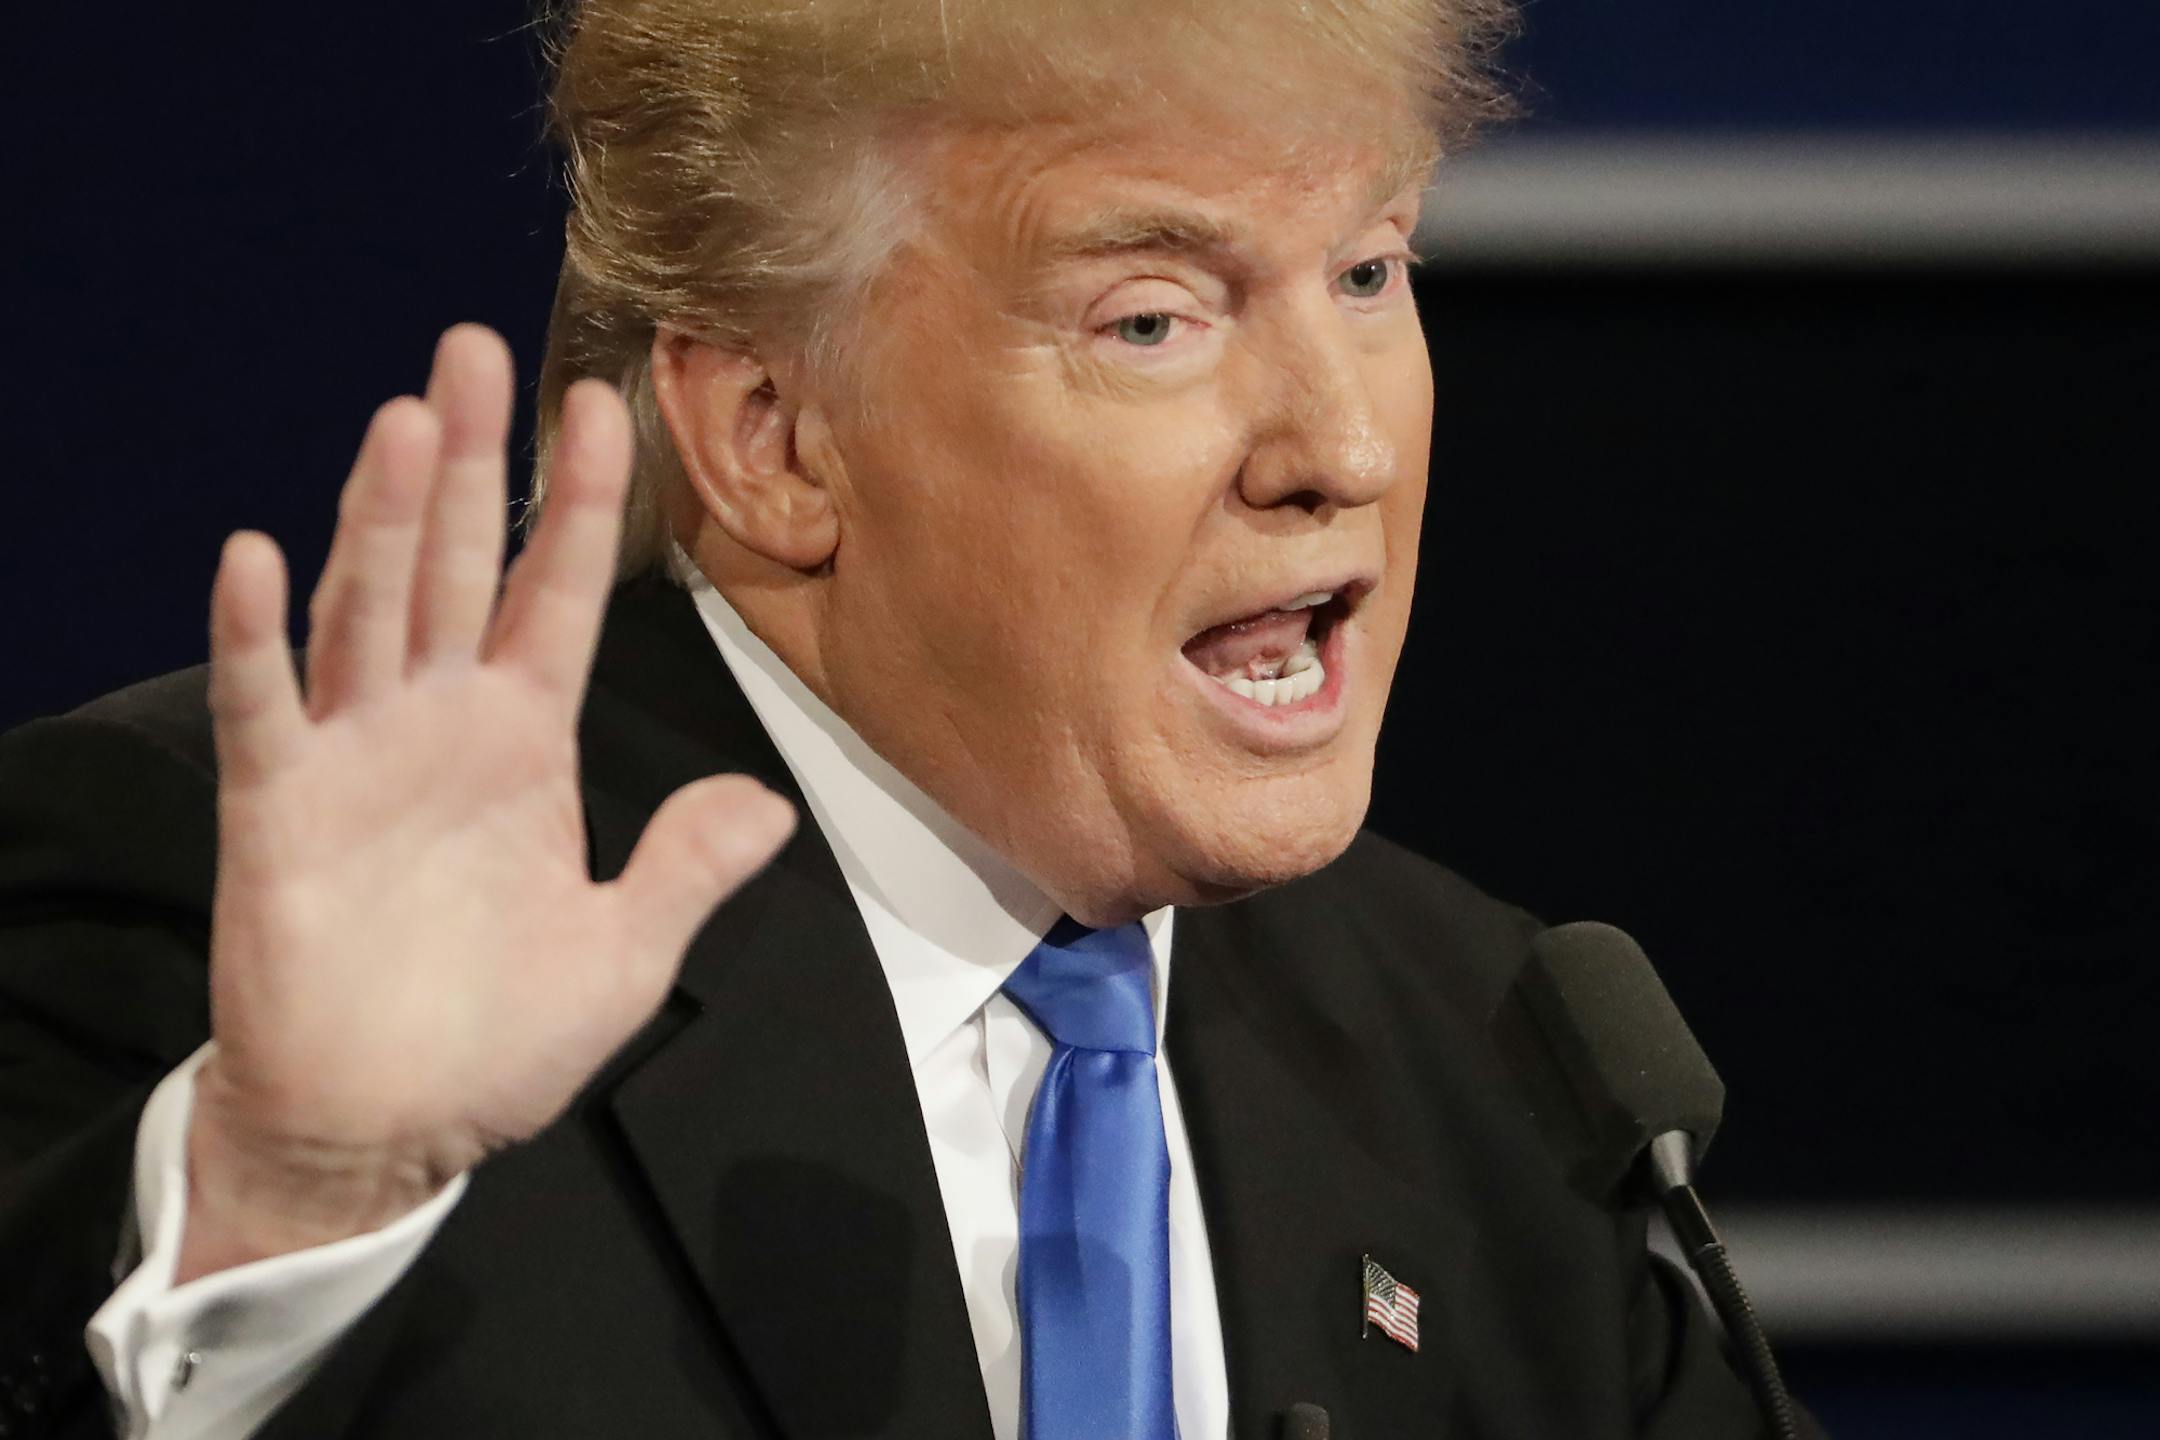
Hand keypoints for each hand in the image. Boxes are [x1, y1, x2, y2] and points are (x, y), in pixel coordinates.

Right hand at [181, 326, 793, 1280]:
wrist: (387, 1131)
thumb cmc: (499, 1043)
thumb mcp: (624, 955)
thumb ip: (686, 868)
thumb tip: (763, 802)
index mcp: (525, 743)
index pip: (557, 595)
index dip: (578, 501)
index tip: (600, 401)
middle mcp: (440, 726)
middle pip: (457, 567)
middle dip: (471, 461)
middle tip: (471, 346)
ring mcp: (356, 759)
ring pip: (370, 610)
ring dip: (385, 519)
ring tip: (406, 421)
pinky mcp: (280, 811)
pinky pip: (267, 710)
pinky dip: (257, 637)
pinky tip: (257, 554)